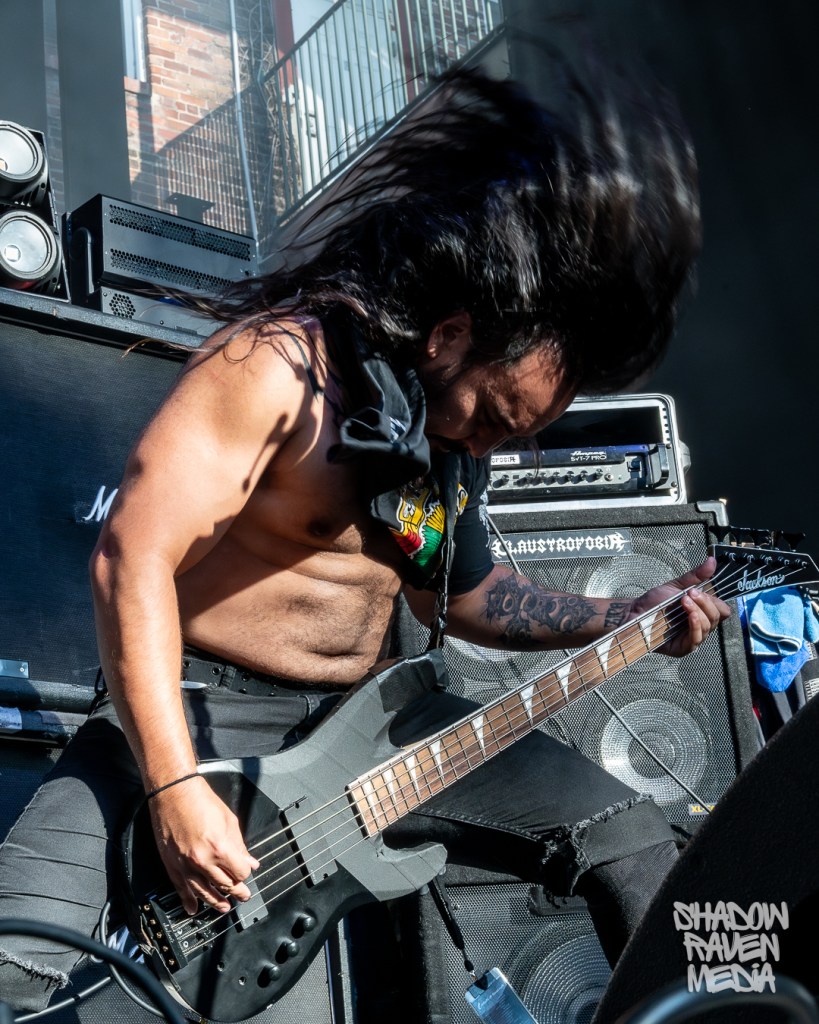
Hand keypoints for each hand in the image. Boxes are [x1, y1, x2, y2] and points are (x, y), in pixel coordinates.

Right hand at [148, 776, 259, 914]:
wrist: (173, 793)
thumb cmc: (200, 801)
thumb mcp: (229, 820)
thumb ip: (240, 845)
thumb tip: (249, 861)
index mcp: (220, 848)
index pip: (239, 872)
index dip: (245, 873)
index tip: (247, 872)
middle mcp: (202, 861)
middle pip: (224, 885)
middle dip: (236, 891)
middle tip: (243, 896)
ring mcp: (185, 865)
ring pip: (203, 892)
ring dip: (216, 902)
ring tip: (225, 907)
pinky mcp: (171, 864)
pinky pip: (181, 889)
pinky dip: (188, 901)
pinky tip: (193, 908)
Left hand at [628, 556, 731, 657]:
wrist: (634, 613)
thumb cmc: (654, 602)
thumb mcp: (676, 586)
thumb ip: (695, 576)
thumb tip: (712, 560)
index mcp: (702, 613)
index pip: (722, 610)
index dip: (714, 600)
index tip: (697, 590)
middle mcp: (701, 626)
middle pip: (717, 617)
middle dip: (705, 602)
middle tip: (689, 594)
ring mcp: (693, 638)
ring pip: (708, 626)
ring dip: (697, 611)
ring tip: (683, 601)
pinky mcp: (684, 648)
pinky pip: (697, 638)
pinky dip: (695, 624)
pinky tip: (690, 615)